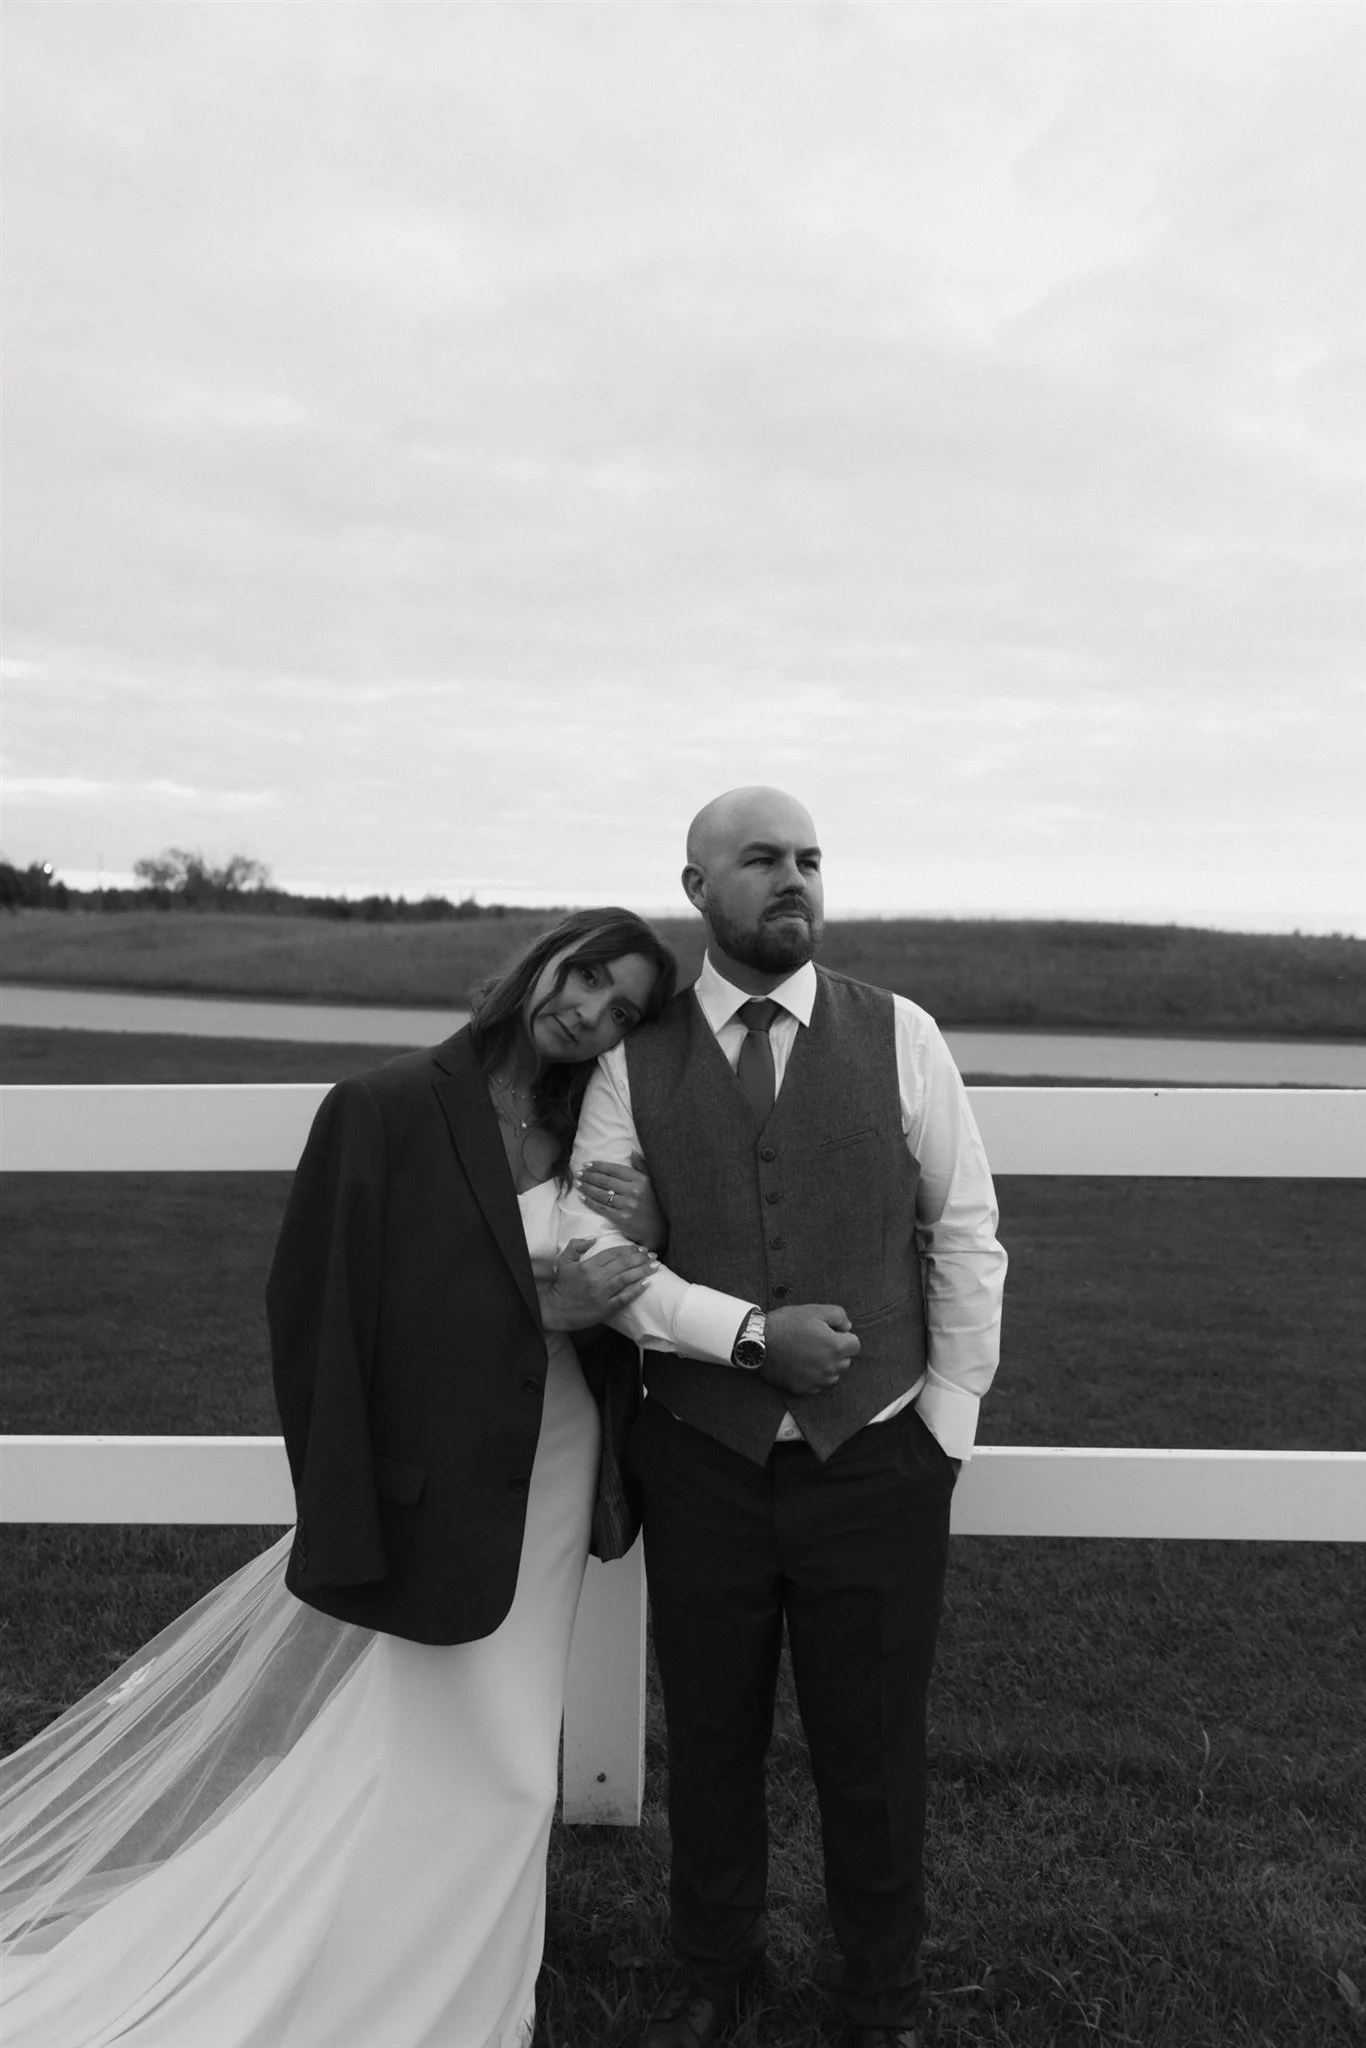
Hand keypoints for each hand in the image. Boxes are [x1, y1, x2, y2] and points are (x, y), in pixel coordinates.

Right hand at [533, 1237, 656, 1331]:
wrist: (556, 1310)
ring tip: (655, 1266)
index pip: (612, 1253)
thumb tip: (594, 1239)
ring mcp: (602, 1294)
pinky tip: (646, 1284)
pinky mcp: (605, 1308)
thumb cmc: (561, 1285)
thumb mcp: (563, 1261)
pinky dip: (636, 1291)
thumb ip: (576, 1245)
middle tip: (652, 1255)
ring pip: (626, 1279)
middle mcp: (597, 1278)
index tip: (639, 1248)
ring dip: (642, 1271)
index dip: (628, 1249)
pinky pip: (624, 1298)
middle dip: (640, 1258)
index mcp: (588, 1266)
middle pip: (623, 1265)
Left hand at [575, 1153, 666, 1252]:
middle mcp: (634, 1191)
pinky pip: (601, 1208)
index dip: (599, 1166)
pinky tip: (582, 1197)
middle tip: (578, 1172)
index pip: (615, 1169)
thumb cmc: (653, 1204)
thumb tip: (631, 1151)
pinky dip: (590, 1202)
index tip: (587, 1164)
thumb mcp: (651, 1182)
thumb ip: (641, 1166)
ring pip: (601, 1194)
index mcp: (641, 1180)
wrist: (658, 1231)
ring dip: (586, 1187)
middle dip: (589, 1176)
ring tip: (577, 1183)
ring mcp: (627, 1206)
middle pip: (605, 1181)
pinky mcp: (621, 1219)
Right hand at [761, 1305, 860, 1395]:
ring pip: (832, 1374)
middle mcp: (831, 1367)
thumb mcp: (815, 1310)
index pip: (855, 1345)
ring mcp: (818, 1380)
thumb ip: (839, 1316)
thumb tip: (847, 1327)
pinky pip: (818, 1384)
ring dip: (826, 1365)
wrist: (760, 1342)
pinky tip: (801, 1364)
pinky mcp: (805, 1388)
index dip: (843, 1336)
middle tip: (816, 1341)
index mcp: (836, 1347)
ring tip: (808, 1353)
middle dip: (836, 1351)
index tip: (829, 1332)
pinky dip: (814, 1376)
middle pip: (845, 1360)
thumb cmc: (787, 1324)